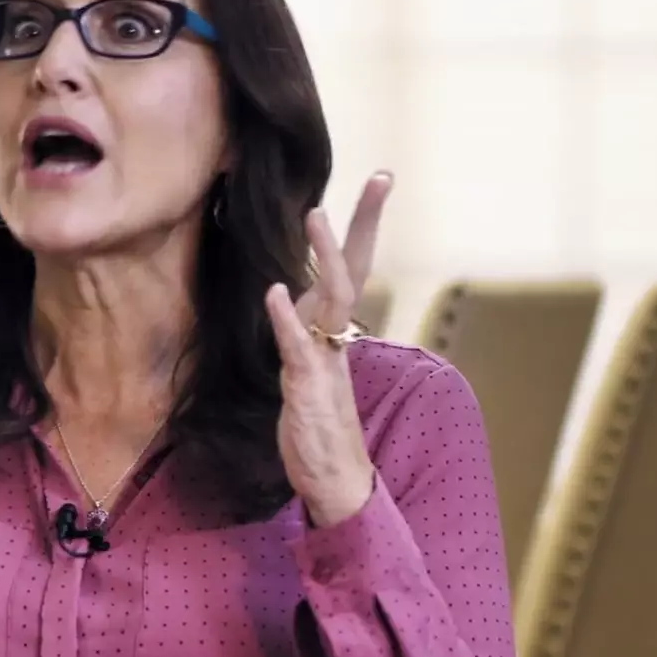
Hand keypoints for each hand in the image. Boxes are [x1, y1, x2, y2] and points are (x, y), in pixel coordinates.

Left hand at [263, 172, 392, 526]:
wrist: (334, 478)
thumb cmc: (319, 421)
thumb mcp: (307, 363)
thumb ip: (304, 328)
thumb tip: (294, 294)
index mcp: (336, 328)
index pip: (355, 265)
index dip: (365, 223)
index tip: (382, 178)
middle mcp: (337, 336)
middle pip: (356, 268)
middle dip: (366, 222)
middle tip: (381, 177)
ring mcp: (325, 358)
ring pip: (332, 298)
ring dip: (326, 255)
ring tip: (316, 212)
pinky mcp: (308, 385)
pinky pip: (296, 345)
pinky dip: (285, 317)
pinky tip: (275, 291)